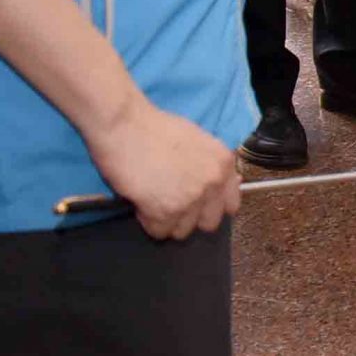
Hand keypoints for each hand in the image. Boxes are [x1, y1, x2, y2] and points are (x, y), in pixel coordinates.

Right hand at [88, 100, 240, 240]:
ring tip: (152, 199)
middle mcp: (213, 183)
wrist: (124, 124)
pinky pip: (159, 231)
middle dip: (190, 217)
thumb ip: (208, 166)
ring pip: (182, 230)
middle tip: (171, 202)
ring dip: (167, 220)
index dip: (211, 206)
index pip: (231, 205)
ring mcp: (191, 199)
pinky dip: (148, 221)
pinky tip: (141, 202)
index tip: (198, 203)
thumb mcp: (196, 142)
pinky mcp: (166, 211)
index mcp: (224, 163)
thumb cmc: (154, 127)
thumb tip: (215, 187)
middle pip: (208, 223)